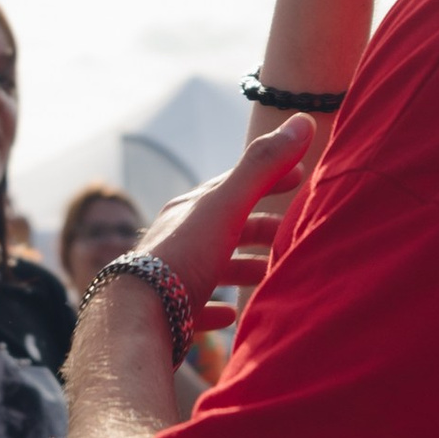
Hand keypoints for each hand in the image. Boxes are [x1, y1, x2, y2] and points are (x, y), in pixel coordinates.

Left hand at [134, 118, 316, 334]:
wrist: (137, 316)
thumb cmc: (183, 256)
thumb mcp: (226, 206)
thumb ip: (262, 167)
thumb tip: (302, 121)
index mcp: (192, 209)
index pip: (236, 185)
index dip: (270, 178)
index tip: (300, 177)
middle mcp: (180, 238)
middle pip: (226, 227)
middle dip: (259, 228)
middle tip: (291, 235)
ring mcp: (173, 277)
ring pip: (214, 266)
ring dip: (242, 268)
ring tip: (269, 276)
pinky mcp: (170, 314)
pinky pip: (196, 307)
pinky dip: (216, 307)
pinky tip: (230, 315)